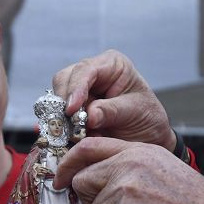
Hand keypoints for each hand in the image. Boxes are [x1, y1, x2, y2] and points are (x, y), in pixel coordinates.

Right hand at [52, 50, 175, 150]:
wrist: (147, 139)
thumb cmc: (147, 119)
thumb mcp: (135, 113)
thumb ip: (111, 111)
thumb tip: (89, 115)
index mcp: (112, 64)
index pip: (86, 69)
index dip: (76, 88)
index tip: (72, 109)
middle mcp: (92, 73)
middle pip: (64, 80)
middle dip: (65, 104)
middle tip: (70, 126)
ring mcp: (80, 91)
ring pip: (56, 98)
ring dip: (63, 119)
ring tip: (79, 135)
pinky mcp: (72, 109)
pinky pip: (57, 116)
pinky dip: (62, 128)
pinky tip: (73, 139)